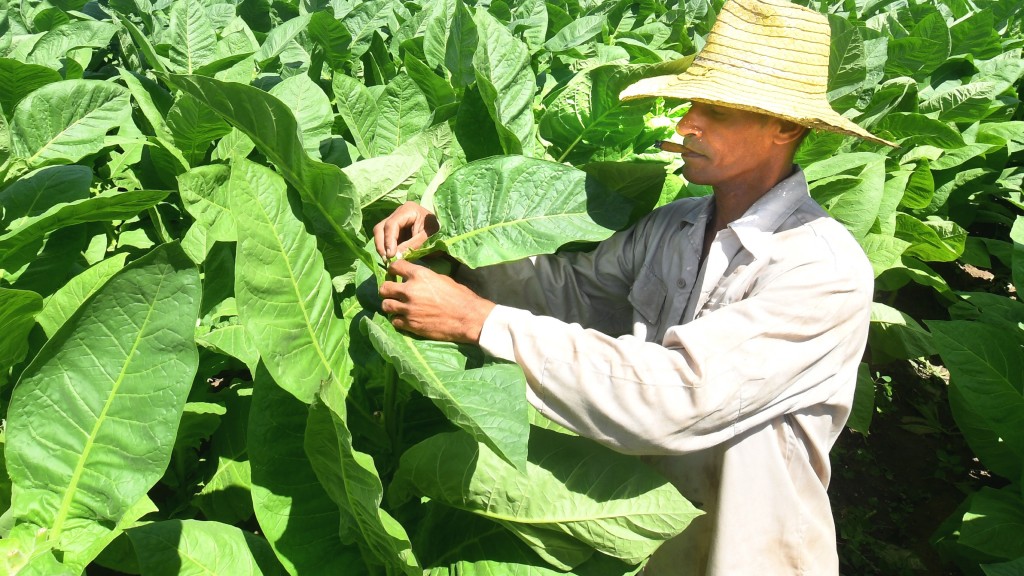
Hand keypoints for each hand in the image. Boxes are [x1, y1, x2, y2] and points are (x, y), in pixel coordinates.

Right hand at [373, 202, 439, 260]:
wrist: (442, 229)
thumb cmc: (438, 231)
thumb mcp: (428, 237)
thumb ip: (412, 245)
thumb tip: (395, 256)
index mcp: (408, 210)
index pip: (391, 224)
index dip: (389, 240)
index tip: (390, 255)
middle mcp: (398, 213)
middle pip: (380, 228)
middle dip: (381, 244)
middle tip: (387, 259)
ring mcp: (394, 220)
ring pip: (379, 233)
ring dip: (382, 247)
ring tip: (388, 260)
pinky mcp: (394, 229)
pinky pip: (385, 238)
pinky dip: (386, 248)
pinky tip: (391, 257)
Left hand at [379, 259, 494, 343]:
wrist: (467, 317)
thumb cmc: (460, 296)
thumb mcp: (442, 279)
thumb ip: (424, 277)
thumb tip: (414, 278)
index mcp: (419, 275)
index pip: (395, 266)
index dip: (393, 270)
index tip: (395, 275)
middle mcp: (410, 290)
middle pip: (384, 288)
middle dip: (387, 290)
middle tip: (393, 293)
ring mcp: (408, 309)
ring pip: (385, 305)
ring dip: (390, 305)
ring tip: (397, 307)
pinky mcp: (410, 324)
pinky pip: (394, 321)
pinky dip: (398, 320)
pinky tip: (405, 319)